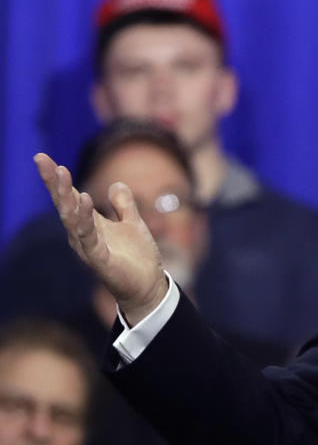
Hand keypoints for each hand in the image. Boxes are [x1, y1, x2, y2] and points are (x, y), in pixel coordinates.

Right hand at [34, 152, 168, 323]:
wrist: (148, 287)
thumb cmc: (137, 258)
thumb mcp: (133, 224)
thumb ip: (124, 205)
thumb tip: (116, 183)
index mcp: (89, 224)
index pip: (69, 197)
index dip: (57, 179)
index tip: (43, 157)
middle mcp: (82, 235)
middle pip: (64, 204)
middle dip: (54, 182)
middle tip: (43, 159)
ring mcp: (89, 248)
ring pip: (72, 218)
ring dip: (66, 195)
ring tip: (61, 172)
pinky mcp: (100, 260)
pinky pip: (89, 236)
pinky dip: (84, 218)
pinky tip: (83, 199)